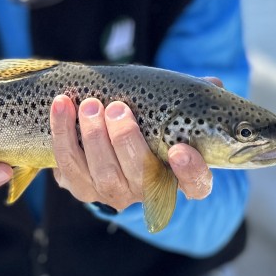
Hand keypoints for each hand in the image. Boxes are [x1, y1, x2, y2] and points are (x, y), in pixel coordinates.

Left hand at [49, 94, 214, 212]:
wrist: (114, 151)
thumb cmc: (152, 128)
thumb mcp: (174, 115)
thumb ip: (192, 101)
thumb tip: (213, 82)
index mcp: (178, 176)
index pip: (195, 185)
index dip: (190, 172)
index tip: (181, 151)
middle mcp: (146, 191)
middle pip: (138, 176)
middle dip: (125, 140)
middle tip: (117, 109)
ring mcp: (113, 192)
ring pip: (101, 172)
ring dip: (92, 137)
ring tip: (89, 105)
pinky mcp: (81, 187)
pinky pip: (68, 166)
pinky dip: (62, 134)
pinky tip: (62, 105)